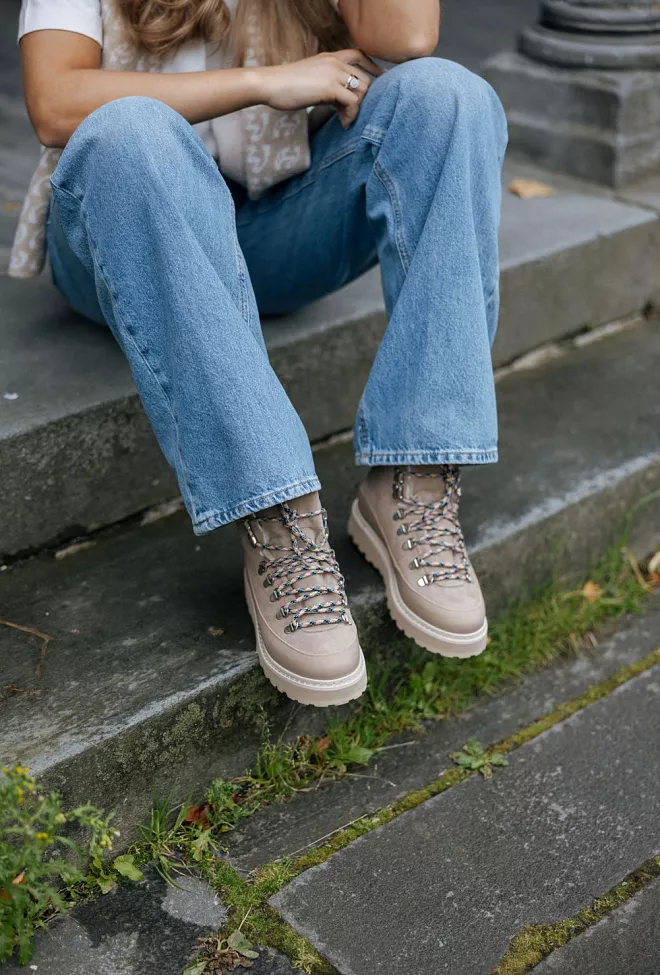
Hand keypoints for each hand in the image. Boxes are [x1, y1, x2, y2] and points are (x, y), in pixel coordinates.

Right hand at [255, 49, 383, 127]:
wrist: (270, 84)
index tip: (380, 81)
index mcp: (330, 57)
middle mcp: (335, 62)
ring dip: (357, 109)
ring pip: (362, 91)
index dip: (373, 68)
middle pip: (364, 79)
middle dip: (362, 100)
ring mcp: (333, 74)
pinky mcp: (330, 88)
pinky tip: (342, 123)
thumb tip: (341, 102)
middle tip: (349, 115)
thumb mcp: (312, 80)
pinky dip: (351, 115)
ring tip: (344, 121)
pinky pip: (352, 102)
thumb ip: (328, 85)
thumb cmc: (286, 86)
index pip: (360, 55)